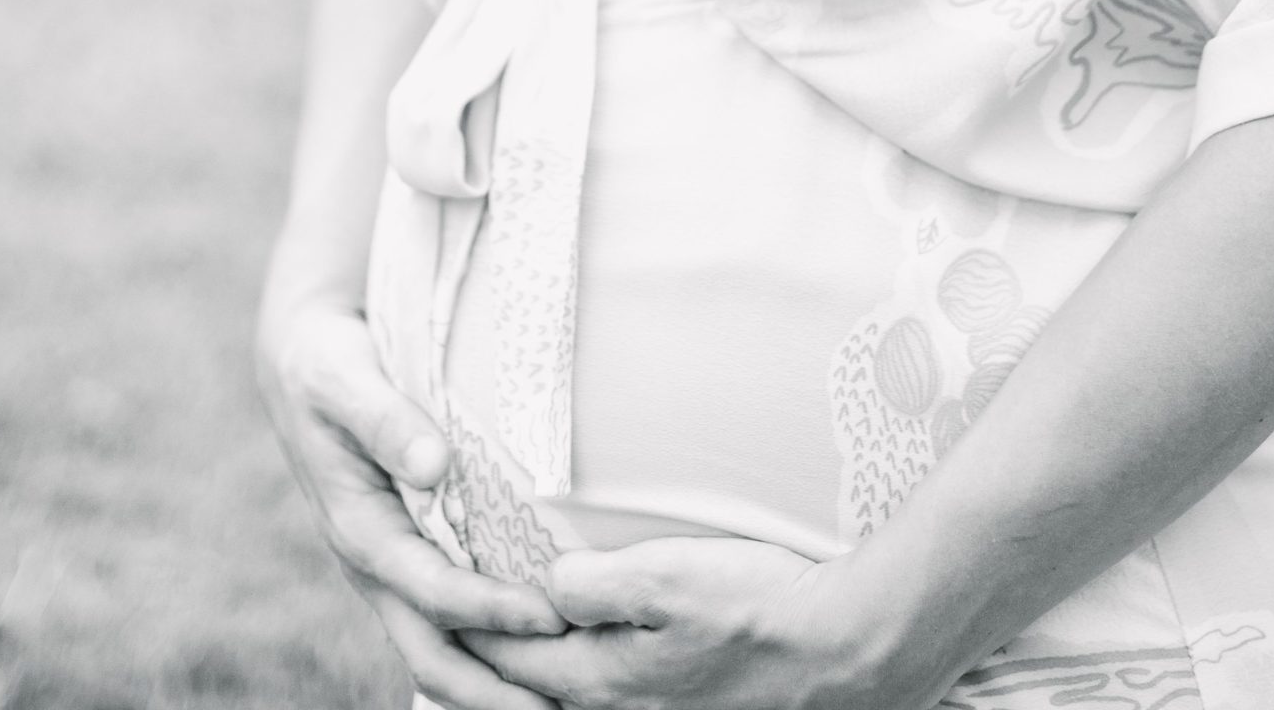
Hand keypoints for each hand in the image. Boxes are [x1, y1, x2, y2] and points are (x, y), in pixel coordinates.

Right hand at [256, 291, 566, 708]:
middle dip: (493, 690)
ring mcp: (393, 565)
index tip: (550, 619)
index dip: (490, 610)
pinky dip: (490, 645)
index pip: (432, 591)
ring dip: (495, 680)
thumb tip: (434, 465)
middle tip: (563, 706)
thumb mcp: (346, 379)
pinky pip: (449, 617)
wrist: (303, 360)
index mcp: (360, 530)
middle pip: (434, 653)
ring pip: (442, 646)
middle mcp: (376, 563)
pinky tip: (537, 651)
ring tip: (560, 697)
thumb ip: (387, 421)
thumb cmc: (326, 365)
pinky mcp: (410, 552)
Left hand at [466, 535, 906, 709]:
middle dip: (479, 672)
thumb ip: (592, 584)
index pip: (508, 662)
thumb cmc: (758, 607)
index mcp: (600, 683)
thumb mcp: (668, 576)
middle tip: (439, 641)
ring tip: (498, 664)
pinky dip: (575, 695)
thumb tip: (541, 587)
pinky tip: (585, 674)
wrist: (844, 656)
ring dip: (527, 690)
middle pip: (527, 702)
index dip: (465, 632)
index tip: (429, 604)